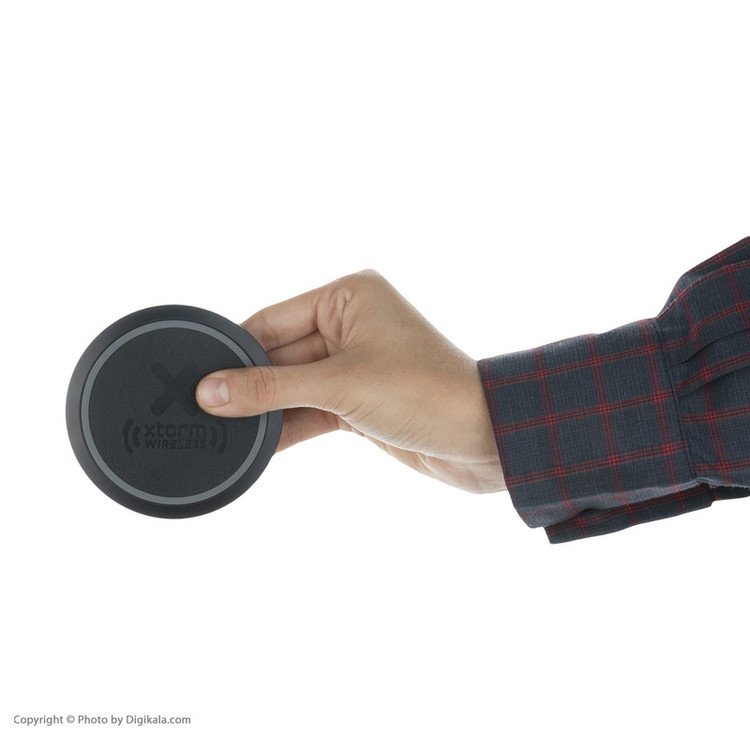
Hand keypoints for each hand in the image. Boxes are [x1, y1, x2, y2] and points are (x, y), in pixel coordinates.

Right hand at [196, 270, 504, 492]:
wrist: (484, 439)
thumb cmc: (427, 392)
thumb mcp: (340, 385)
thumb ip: (271, 388)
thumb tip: (213, 391)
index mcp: (347, 297)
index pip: (273, 320)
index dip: (235, 351)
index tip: (198, 377)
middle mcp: (350, 325)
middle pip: (280, 355)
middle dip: (249, 386)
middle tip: (205, 411)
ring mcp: (355, 365)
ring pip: (295, 386)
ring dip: (267, 411)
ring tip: (226, 433)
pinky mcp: (360, 401)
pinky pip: (312, 410)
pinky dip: (290, 426)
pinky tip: (260, 445)